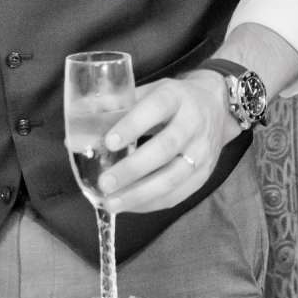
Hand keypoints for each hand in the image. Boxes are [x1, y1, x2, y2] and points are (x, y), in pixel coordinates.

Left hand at [94, 71, 235, 214]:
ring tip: (112, 203)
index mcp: (176, 97)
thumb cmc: (174, 101)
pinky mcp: (204, 174)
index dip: (132, 125)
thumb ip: (119, 107)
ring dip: (140, 193)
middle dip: (133, 169)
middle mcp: (193, 124)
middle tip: (105, 183)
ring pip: (172, 177)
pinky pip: (177, 194)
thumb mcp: (150, 91)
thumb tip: (80, 129)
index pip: (156, 108)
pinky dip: (150, 203)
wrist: (217, 108)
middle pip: (165, 148)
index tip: (109, 142)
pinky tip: (129, 205)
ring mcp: (202, 152)